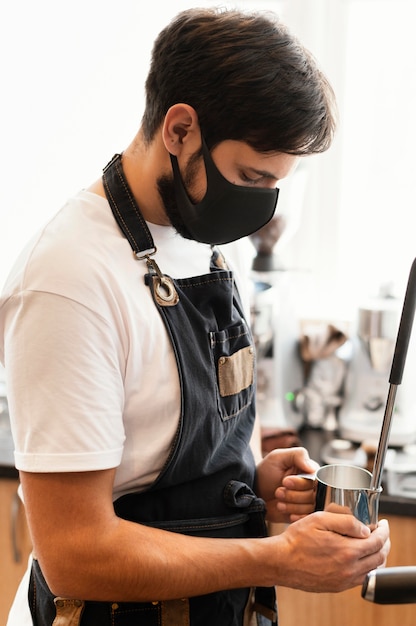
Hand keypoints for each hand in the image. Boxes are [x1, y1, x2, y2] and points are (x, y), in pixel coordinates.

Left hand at [255, 447, 318, 522]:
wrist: (255, 492)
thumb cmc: (266, 472)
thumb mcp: (278, 457)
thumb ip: (298, 455)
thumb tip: (313, 467)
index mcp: (309, 471)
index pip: (316, 480)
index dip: (300, 483)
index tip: (284, 481)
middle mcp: (311, 487)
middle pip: (314, 495)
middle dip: (293, 495)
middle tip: (278, 492)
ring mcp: (307, 502)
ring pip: (310, 508)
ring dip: (292, 505)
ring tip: (278, 500)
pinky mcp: (302, 514)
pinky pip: (307, 518)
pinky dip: (296, 516)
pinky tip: (285, 510)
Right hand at [270, 512, 389, 592]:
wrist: (280, 561)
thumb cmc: (296, 539)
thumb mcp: (319, 519)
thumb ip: (345, 522)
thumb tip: (365, 529)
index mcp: (347, 551)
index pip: (377, 542)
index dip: (384, 531)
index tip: (383, 524)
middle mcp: (349, 569)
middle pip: (379, 557)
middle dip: (384, 543)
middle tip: (380, 533)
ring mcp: (343, 580)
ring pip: (372, 570)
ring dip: (376, 555)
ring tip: (371, 543)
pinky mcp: (337, 586)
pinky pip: (360, 578)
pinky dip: (366, 566)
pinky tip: (357, 556)